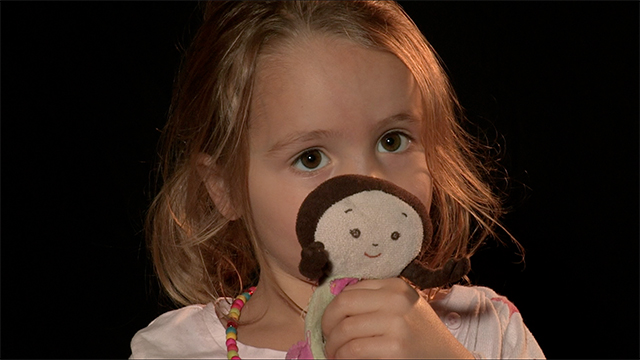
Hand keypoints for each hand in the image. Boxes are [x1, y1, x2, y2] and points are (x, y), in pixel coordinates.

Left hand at [321, 278, 473, 358]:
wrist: (448, 359)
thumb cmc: (421, 336)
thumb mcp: (403, 308)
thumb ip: (376, 301)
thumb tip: (335, 307)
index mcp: (396, 286)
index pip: (350, 290)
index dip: (333, 308)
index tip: (331, 322)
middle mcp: (397, 300)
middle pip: (342, 304)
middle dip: (327, 323)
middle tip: (326, 337)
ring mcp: (396, 323)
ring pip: (344, 329)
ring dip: (332, 344)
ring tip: (334, 352)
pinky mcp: (395, 347)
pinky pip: (353, 349)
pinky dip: (341, 356)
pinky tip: (343, 359)